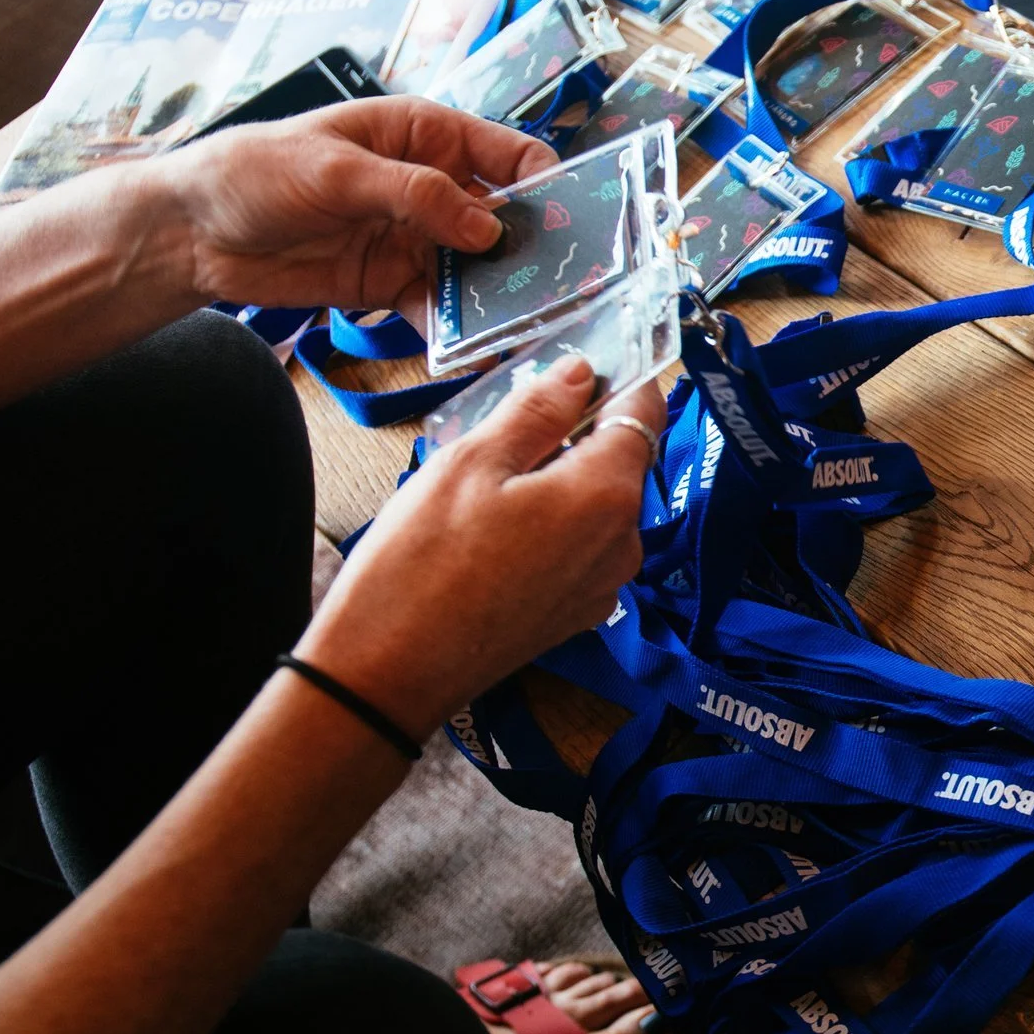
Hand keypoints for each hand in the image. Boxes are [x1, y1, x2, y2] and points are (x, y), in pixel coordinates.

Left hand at [138, 97, 555, 321]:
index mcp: (426, 136)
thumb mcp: (335, 170)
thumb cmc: (254, 172)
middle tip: (565, 284)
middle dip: (535, 249)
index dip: (545, 183)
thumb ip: (416, 194)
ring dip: (503, 295)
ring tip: (530, 323)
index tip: (573, 220)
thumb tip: (488, 226)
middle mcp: (433, 186)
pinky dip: (460, 328)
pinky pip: (442, 307)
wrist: (190, 232)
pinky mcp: (394, 284)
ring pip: (481, 268)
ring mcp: (416, 238)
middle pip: (506, 218)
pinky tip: (475, 347)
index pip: (509, 154)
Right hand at [295, 356, 663, 736]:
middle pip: (622, 460)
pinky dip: (552, 524)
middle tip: (509, 422)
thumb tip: (580, 373)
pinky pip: (580, 546)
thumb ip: (536, 412)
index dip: (620, 378)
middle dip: (578, 432)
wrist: (388, 672)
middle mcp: (623, 542)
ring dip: (560, 480)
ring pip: (598, 505)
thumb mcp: (471, 462)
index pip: (644, 412)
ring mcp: (604, 584)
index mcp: (607, 494)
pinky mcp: (578, 613)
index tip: (584, 361)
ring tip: (489, 481)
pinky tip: (495, 528)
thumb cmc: (421, 562)